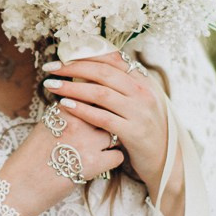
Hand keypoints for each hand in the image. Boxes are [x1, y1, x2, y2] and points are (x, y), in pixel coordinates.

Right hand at [0, 102, 123, 215]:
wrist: (18, 186)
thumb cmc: (29, 159)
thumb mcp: (44, 127)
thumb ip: (65, 116)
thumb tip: (84, 109)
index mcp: (62, 109)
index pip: (92, 97)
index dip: (96, 108)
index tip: (94, 116)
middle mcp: (75, 120)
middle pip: (105, 114)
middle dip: (104, 125)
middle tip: (96, 137)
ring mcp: (85, 141)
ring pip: (114, 135)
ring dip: (108, 144)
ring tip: (96, 152)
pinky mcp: (92, 163)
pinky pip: (117, 156)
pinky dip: (111, 162)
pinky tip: (99, 166)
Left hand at [41, 52, 184, 215]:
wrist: (165, 160)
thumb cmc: (144, 130)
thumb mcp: (138, 103)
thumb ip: (120, 86)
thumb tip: (90, 69)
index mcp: (144, 81)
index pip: (113, 59)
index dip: (86, 55)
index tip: (63, 56)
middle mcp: (144, 93)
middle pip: (103, 72)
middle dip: (73, 67)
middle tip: (50, 68)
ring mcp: (140, 112)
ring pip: (100, 93)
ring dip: (72, 87)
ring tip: (51, 86)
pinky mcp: (134, 132)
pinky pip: (102, 117)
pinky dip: (82, 110)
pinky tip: (65, 106)